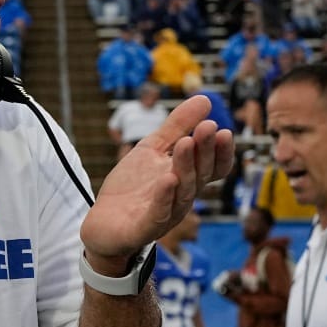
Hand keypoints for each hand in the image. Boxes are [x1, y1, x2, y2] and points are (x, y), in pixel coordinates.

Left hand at [81, 95, 233, 268]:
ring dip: (186, 167)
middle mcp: (181, 197)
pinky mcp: (145, 227)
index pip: (213, 167)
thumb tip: (205, 98)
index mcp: (186, 179)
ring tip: (187, 142)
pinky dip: (165, 197)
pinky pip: (159, 213)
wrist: (103, 223)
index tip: (224, 131)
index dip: (221, 152)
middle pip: (200, 174)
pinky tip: (167, 179)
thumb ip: (177, 126)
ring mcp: (165, 213)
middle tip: (209, 127)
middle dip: (206, 151)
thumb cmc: (132, 186)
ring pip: (183, 191)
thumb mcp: (153, 149)